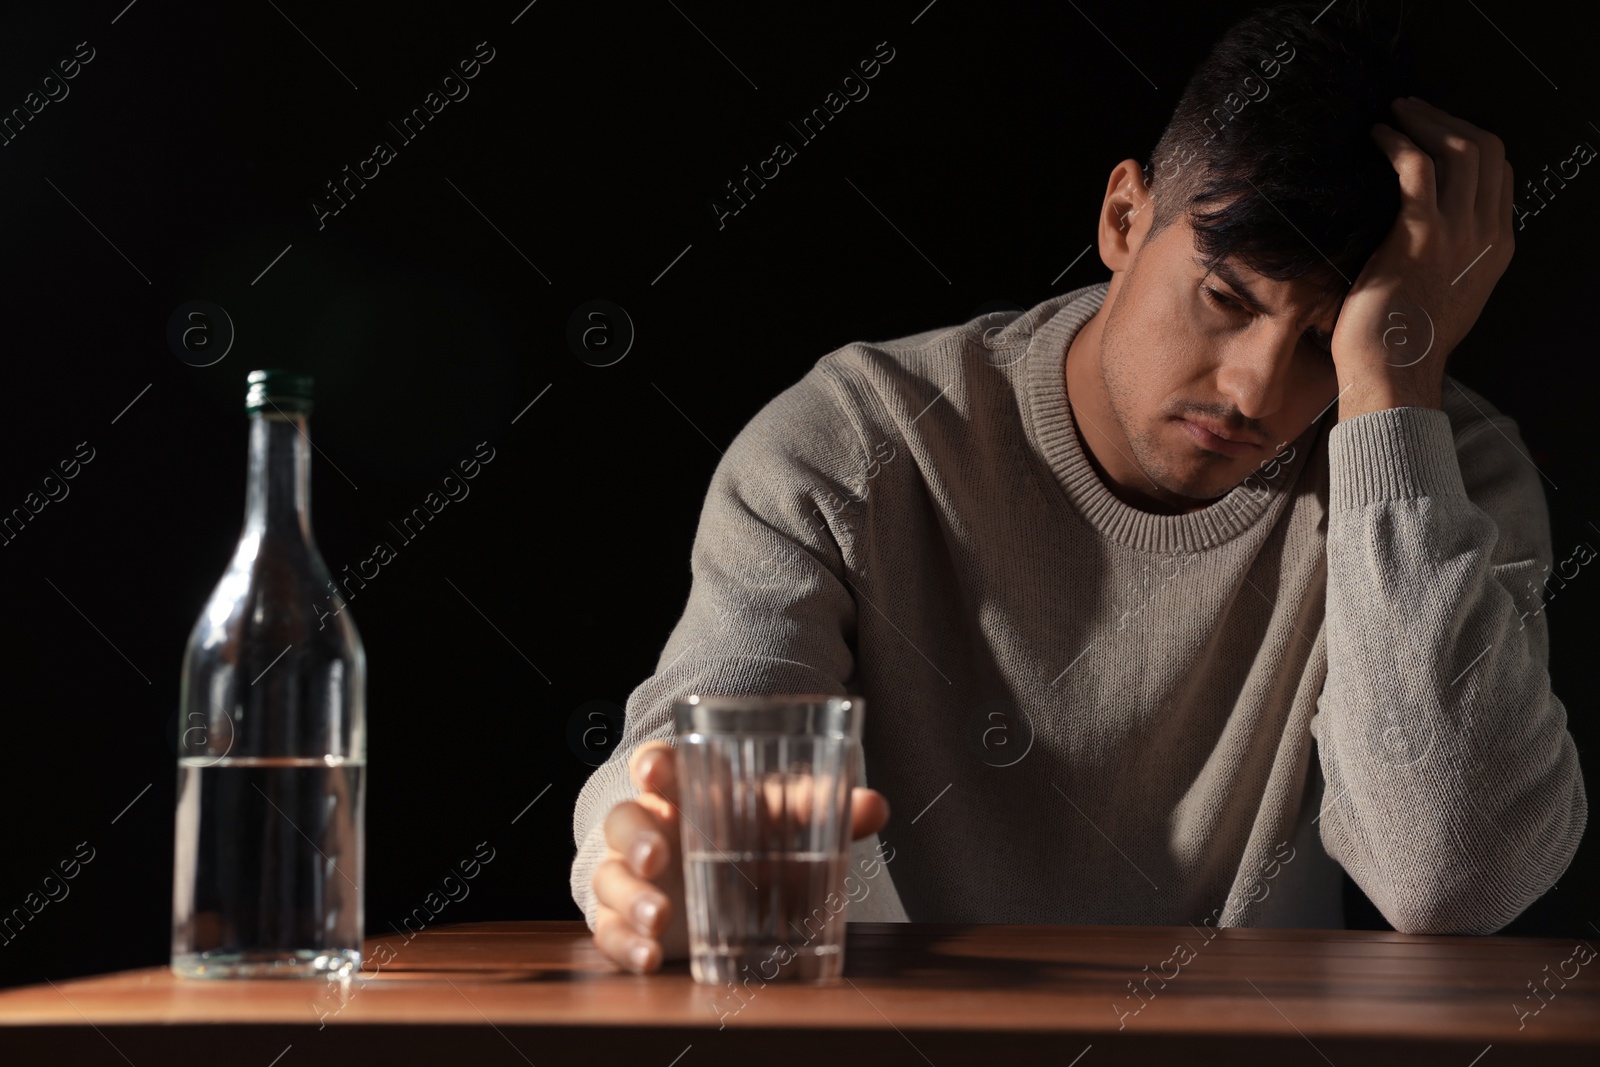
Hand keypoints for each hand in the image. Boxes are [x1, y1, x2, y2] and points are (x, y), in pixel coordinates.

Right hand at [591, 739, 891, 973]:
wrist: (722, 879)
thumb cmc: (749, 834)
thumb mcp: (784, 820)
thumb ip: (825, 810)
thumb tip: (876, 806)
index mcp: (680, 790)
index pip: (655, 765)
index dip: (651, 765)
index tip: (655, 773)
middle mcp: (645, 827)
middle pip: (622, 821)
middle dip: (634, 838)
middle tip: (656, 857)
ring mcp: (628, 876)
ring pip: (610, 879)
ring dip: (629, 898)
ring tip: (658, 922)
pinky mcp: (624, 921)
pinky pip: (609, 931)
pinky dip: (623, 946)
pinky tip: (648, 960)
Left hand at [1330, 97, 1514, 420]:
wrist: (1394, 373)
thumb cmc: (1404, 340)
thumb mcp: (1445, 293)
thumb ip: (1450, 257)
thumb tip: (1428, 233)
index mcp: (1496, 246)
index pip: (1499, 172)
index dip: (1469, 140)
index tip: (1436, 131)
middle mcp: (1485, 233)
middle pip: (1486, 149)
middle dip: (1450, 119)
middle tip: (1414, 109)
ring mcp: (1457, 232)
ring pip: (1459, 148)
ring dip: (1425, 120)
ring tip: (1395, 112)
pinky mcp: (1420, 234)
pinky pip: (1417, 167)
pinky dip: (1397, 143)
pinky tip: (1378, 137)